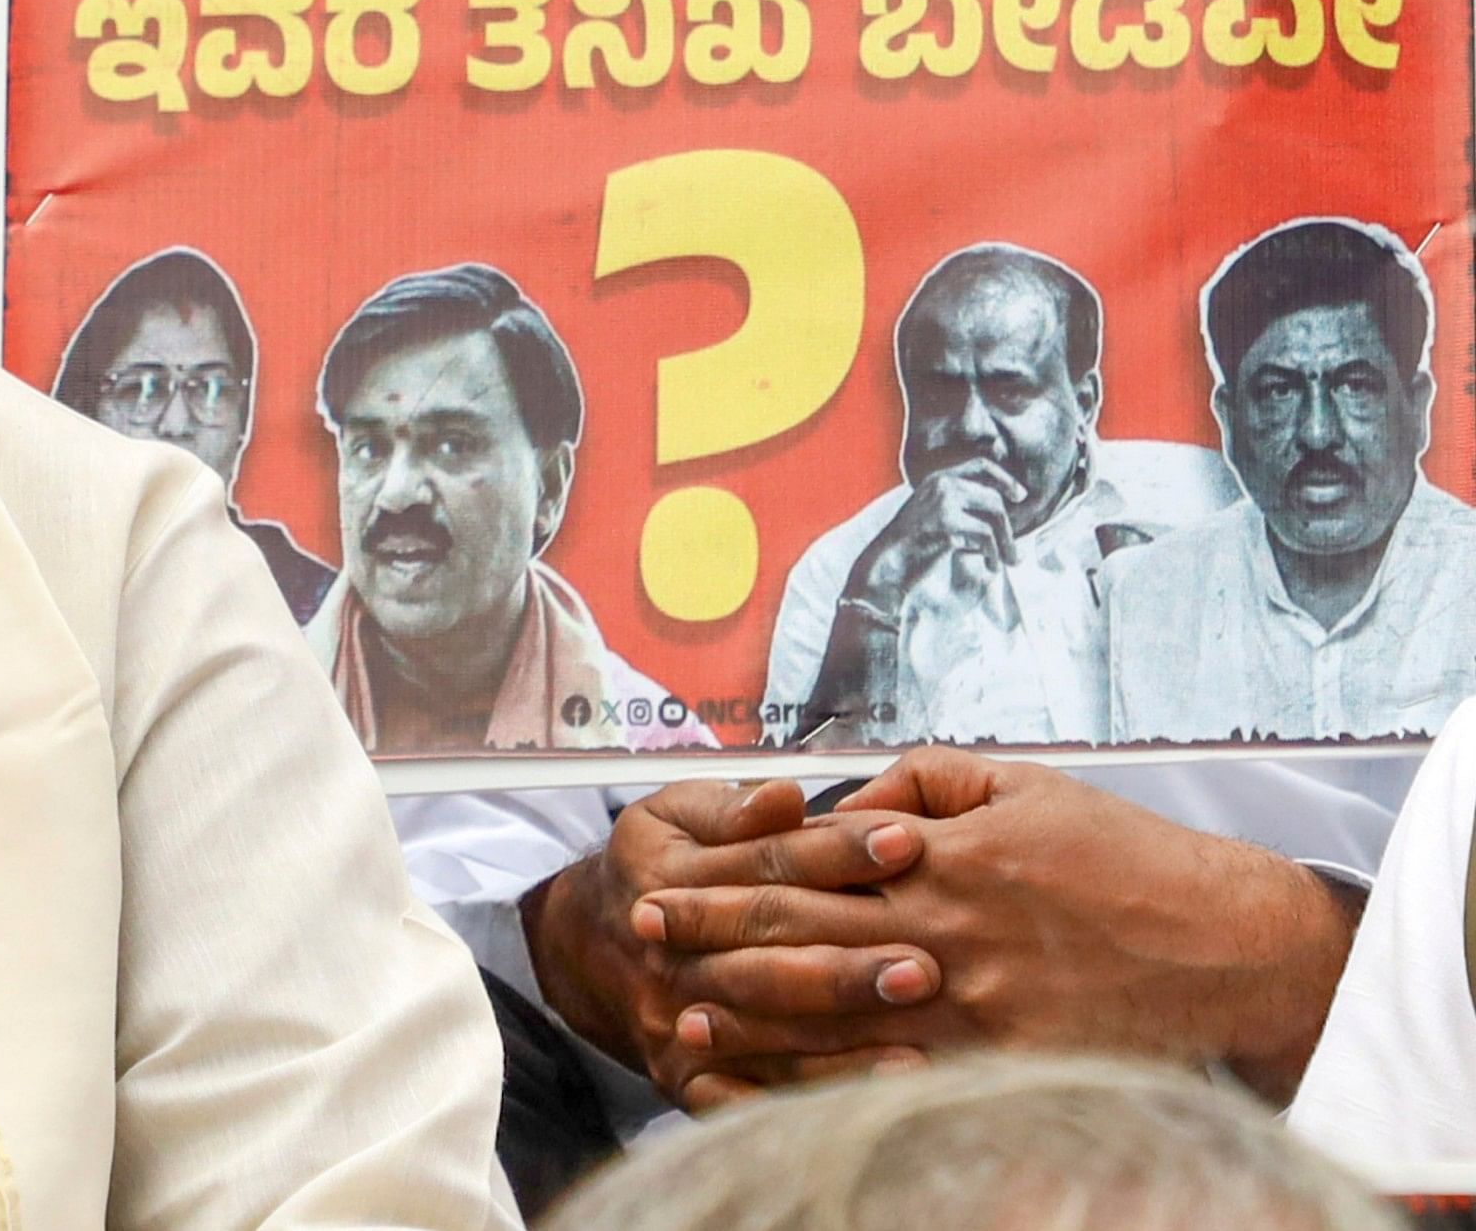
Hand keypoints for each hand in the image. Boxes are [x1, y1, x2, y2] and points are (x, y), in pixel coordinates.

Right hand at [521, 778, 935, 1106]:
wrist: (587, 948)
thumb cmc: (657, 866)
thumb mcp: (673, 813)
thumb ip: (731, 806)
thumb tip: (786, 797)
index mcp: (669, 875)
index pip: (765, 863)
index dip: (836, 852)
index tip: (906, 843)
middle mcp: (672, 957)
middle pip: (768, 961)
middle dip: (847, 969)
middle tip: (926, 970)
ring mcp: (676, 1023)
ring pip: (768, 1038)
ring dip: (843, 1048)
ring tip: (920, 1050)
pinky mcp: (687, 1079)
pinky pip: (750, 1101)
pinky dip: (808, 1106)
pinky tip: (867, 1105)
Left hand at [639, 748, 1357, 1103]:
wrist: (1227, 946)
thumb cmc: (1125, 861)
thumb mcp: (1024, 788)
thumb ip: (925, 785)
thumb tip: (850, 802)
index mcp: (941, 856)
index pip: (806, 865)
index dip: (726, 876)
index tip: (664, 883)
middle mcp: (944, 929)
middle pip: (802, 934)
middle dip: (714, 936)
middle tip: (645, 939)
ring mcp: (970, 1004)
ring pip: (835, 1012)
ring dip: (752, 1016)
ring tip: (684, 1017)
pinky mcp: (1000, 1063)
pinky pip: (896, 1076)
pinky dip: (830, 1082)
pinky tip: (778, 1087)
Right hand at [846, 459, 1022, 614]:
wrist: (885, 565)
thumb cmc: (910, 547)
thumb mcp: (935, 517)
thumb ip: (961, 508)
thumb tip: (1001, 513)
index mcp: (937, 479)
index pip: (981, 465)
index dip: (1005, 479)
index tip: (1020, 497)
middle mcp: (940, 484)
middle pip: (994, 497)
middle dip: (1009, 528)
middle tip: (1013, 553)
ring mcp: (942, 501)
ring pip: (995, 513)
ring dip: (1006, 542)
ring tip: (1007, 561)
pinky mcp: (945, 522)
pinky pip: (985, 535)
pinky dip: (994, 554)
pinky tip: (991, 566)